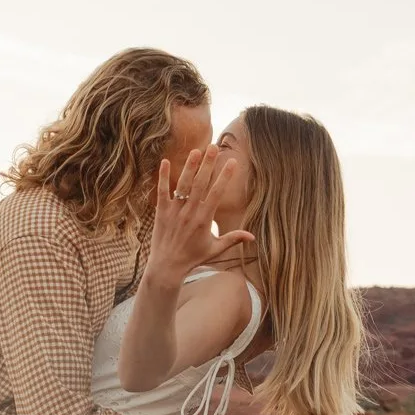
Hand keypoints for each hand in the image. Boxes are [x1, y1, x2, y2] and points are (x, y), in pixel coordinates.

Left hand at [144, 144, 252, 291]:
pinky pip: (162, 191)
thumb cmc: (193, 257)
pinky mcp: (161, 212)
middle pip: (200, 184)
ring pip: (183, 185)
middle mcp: (190, 213)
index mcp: (204, 220)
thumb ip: (233, 239)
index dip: (225, 177)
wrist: (167, 266)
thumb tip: (253, 236)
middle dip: (207, 165)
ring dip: (189, 167)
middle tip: (213, 148)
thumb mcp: (215, 249)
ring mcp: (174, 211)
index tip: (232, 162)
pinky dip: (163, 177)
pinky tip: (165, 161)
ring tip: (196, 150)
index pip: (216, 193)